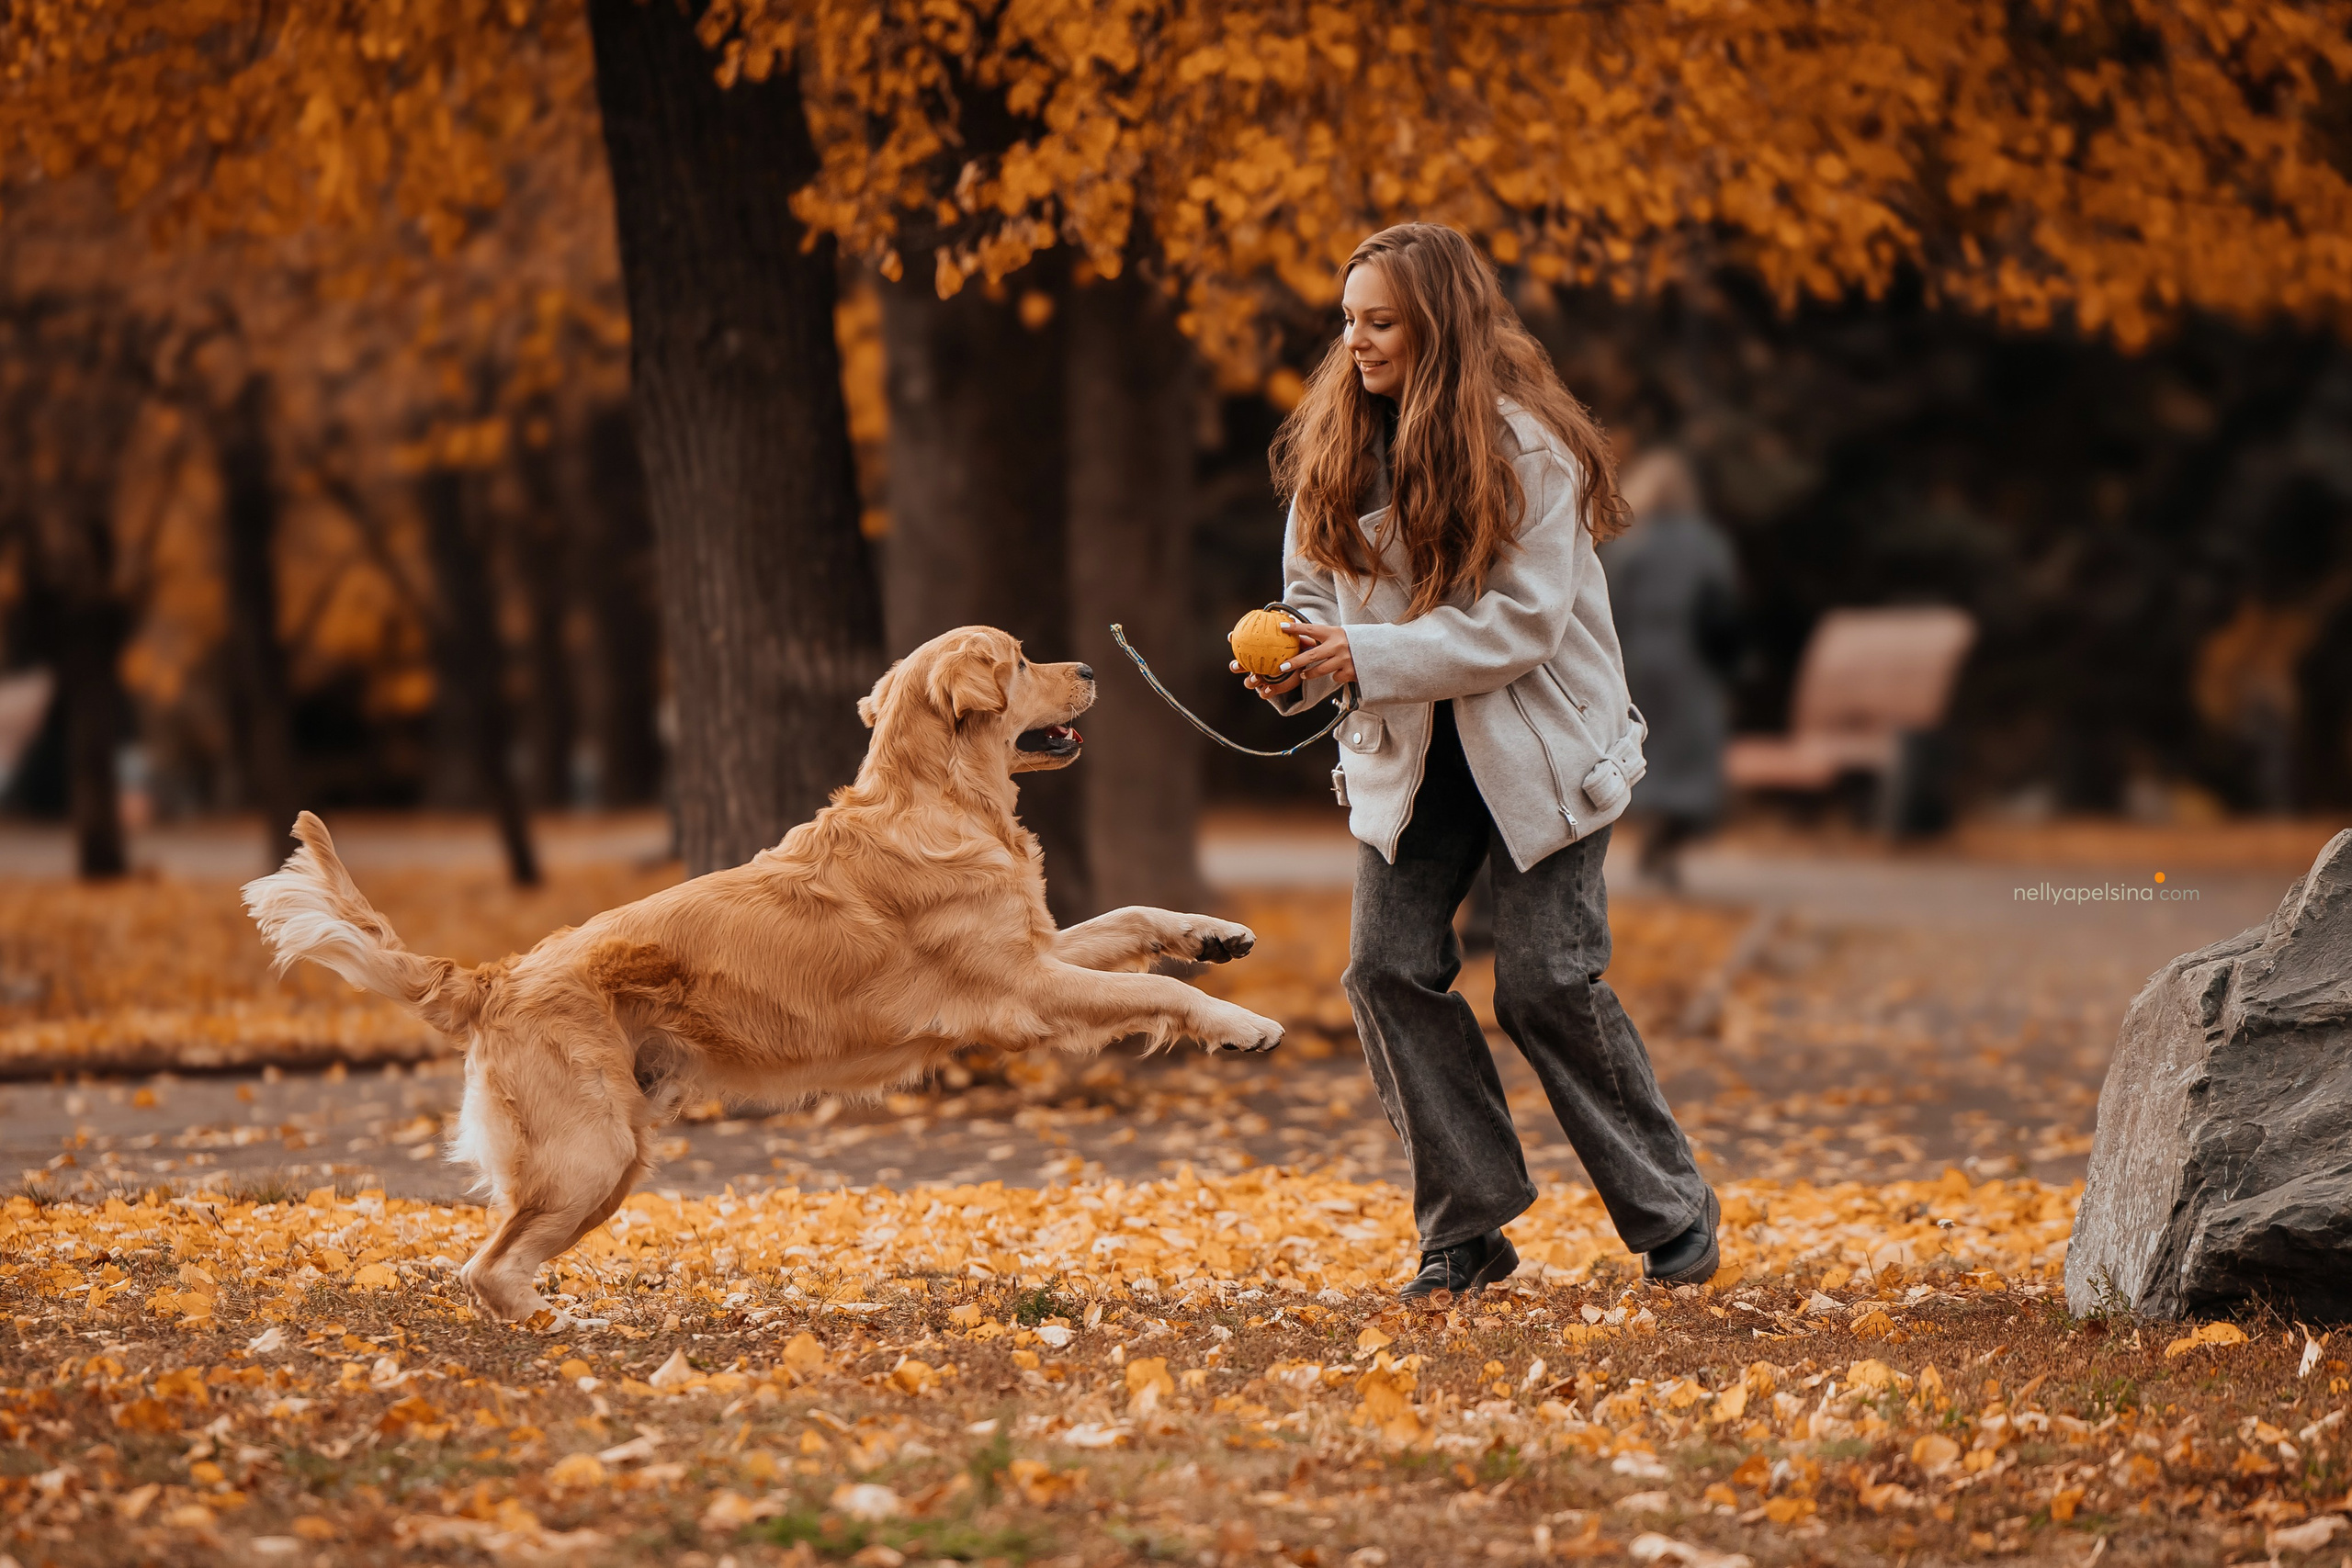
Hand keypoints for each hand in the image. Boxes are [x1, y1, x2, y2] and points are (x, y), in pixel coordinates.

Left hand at [1230, 622, 1352, 702]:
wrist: (1377, 651)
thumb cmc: (1352, 642)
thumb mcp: (1338, 635)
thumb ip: (1322, 637)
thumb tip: (1298, 637)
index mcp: (1334, 632)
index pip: (1311, 629)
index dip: (1296, 628)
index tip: (1281, 626)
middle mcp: (1338, 645)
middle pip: (1312, 655)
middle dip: (1295, 662)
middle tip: (1282, 667)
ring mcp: (1345, 659)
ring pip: (1320, 670)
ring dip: (1309, 673)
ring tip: (1302, 674)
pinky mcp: (1350, 672)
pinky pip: (1334, 677)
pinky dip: (1334, 676)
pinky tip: (1340, 671)